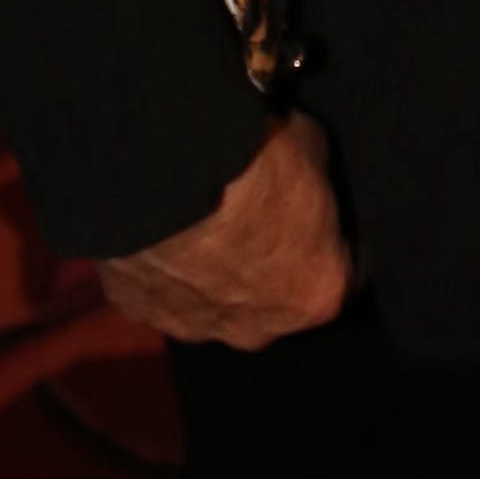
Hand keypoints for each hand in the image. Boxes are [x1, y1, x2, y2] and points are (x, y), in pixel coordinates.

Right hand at [97, 112, 352, 348]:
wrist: (168, 167)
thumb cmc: (253, 160)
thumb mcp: (316, 150)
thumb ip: (316, 188)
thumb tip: (304, 181)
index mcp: (316, 292)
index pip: (340, 274)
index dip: (329, 242)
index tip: (316, 217)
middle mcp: (259, 328)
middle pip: (273, 301)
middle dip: (267, 266)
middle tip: (254, 215)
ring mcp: (195, 327)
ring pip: (213, 304)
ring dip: (211, 272)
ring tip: (202, 219)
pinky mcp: (139, 310)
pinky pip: (161, 293)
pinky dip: (162, 268)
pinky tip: (161, 227)